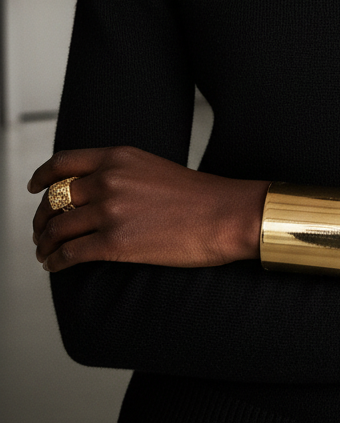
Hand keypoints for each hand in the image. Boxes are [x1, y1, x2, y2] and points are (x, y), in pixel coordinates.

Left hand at [28, 146, 268, 272]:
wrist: (223, 214)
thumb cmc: (196, 195)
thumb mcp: (151, 167)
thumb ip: (119, 173)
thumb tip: (91, 191)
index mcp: (118, 157)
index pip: (63, 163)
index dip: (41, 177)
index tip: (33, 188)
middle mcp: (108, 179)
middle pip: (54, 199)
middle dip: (41, 218)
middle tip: (40, 231)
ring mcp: (109, 211)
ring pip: (57, 228)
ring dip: (45, 243)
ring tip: (45, 253)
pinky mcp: (114, 242)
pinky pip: (70, 253)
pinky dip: (56, 261)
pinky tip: (56, 266)